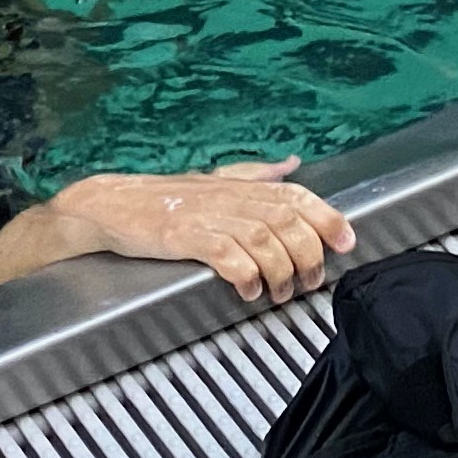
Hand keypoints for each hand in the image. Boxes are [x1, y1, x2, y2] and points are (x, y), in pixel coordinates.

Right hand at [56, 160, 353, 300]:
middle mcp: (228, 197)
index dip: (326, 216)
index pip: (295, 195)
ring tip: (282, 293)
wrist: (110, 204)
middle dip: (308, 253)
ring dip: (280, 270)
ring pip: (262, 238)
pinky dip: (244, 273)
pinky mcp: (182, 235)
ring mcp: (205, 215)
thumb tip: (293, 164)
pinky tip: (248, 290)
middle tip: (310, 281)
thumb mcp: (215, 180)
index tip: (346, 241)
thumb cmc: (165, 197)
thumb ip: (256, 175)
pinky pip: (224, 253)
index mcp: (239, 186)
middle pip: (286, 219)